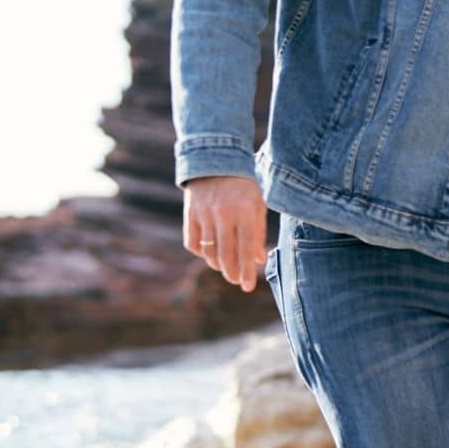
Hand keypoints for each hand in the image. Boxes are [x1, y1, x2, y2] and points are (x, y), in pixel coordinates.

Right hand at [182, 175, 267, 292]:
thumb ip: (258, 233)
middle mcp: (224, 213)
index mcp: (245, 211)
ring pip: (209, 252)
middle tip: (236, 280)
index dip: (247, 271)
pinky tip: (209, 253)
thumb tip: (258, 261)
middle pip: (226, 255)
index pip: (247, 249)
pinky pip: (193, 243)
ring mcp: (204, 214)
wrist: (215, 160)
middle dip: (232, 273)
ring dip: (217, 265)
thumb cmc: (243, 187)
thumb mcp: (258, 206)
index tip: (247, 287)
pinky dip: (201, 252)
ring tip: (225, 267)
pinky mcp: (190, 213)